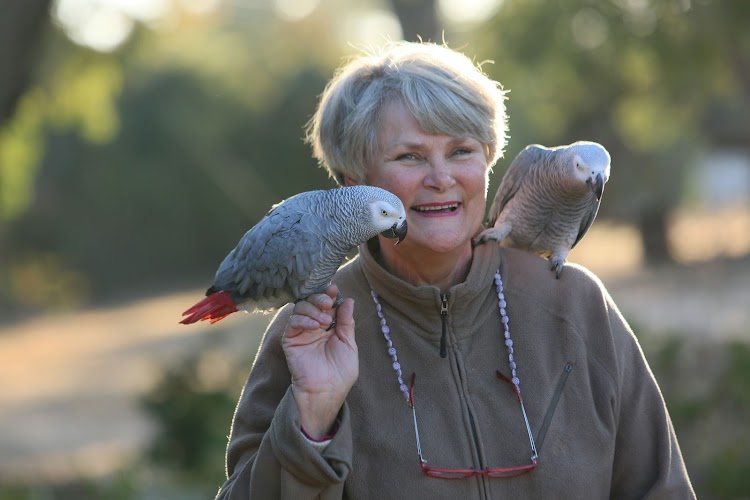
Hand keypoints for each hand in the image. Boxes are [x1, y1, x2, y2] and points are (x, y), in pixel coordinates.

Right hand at [282, 284, 357, 438]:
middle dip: (320, 298)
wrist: (327, 391)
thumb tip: (349, 300)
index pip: (327, 304)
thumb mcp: (349, 343)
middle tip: (328, 302)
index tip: (334, 289)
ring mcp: (302, 332)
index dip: (329, 295)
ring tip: (325, 321)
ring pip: (301, 308)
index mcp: (330, 326)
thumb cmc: (341, 372)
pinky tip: (315, 327)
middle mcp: (314, 326)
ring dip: (313, 309)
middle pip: (312, 302)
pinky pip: (293, 322)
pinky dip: (304, 319)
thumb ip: (346, 322)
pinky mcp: (290, 340)